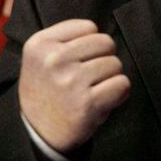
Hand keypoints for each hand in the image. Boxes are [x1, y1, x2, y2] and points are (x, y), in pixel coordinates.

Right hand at [19, 19, 130, 154]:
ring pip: (115, 64)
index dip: (90, 43)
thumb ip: (67, 39)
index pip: (88, 27)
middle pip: (105, 42)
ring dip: (110, 77)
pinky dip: (119, 93)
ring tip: (93, 89)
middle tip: (90, 76)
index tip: (79, 60)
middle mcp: (54, 59)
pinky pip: (122, 84)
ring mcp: (71, 81)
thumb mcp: (41, 58)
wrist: (38, 133)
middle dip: (104, 58)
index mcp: (40, 44)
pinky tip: (103, 100)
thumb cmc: (47, 91)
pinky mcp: (87, 103)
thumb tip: (103, 33)